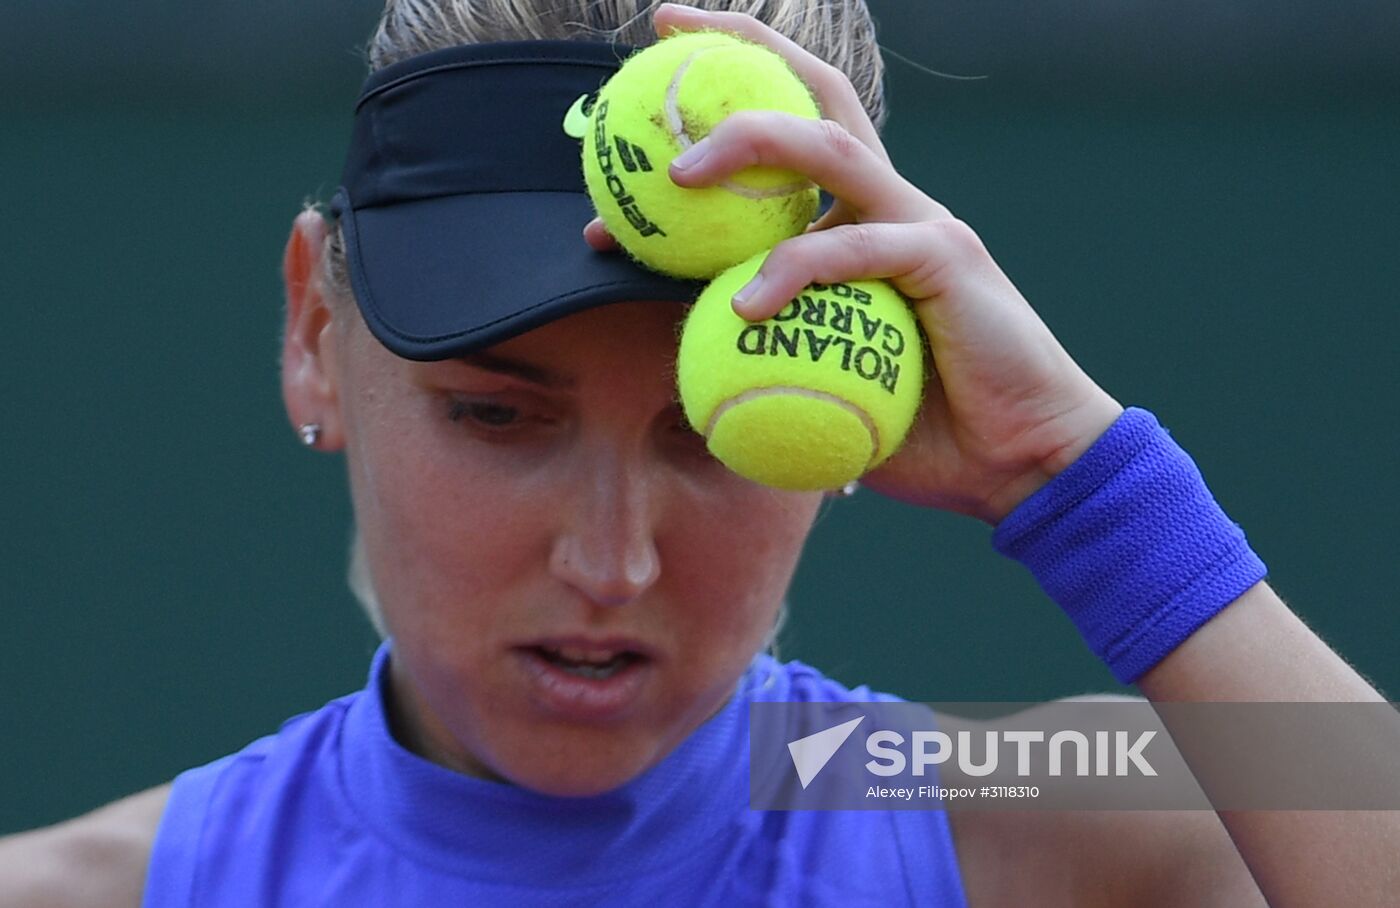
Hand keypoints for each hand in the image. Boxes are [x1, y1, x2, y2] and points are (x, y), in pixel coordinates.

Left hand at [586, 3, 1122, 523]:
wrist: (1018, 457)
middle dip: (741, 50)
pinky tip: (746, 307)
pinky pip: (854, 248)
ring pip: (830, 147)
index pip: (791, 132)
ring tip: (678, 178)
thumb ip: (762, 358)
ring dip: (749, 143)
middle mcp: (889, 202)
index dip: (728, 97)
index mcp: (860, 219)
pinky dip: (795, 271)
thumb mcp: (822, 385)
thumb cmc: (920, 428)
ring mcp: (919, 220)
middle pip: (814, 95)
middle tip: (666, 31)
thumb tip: (678, 366)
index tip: (652, 86)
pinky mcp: (944, 257)